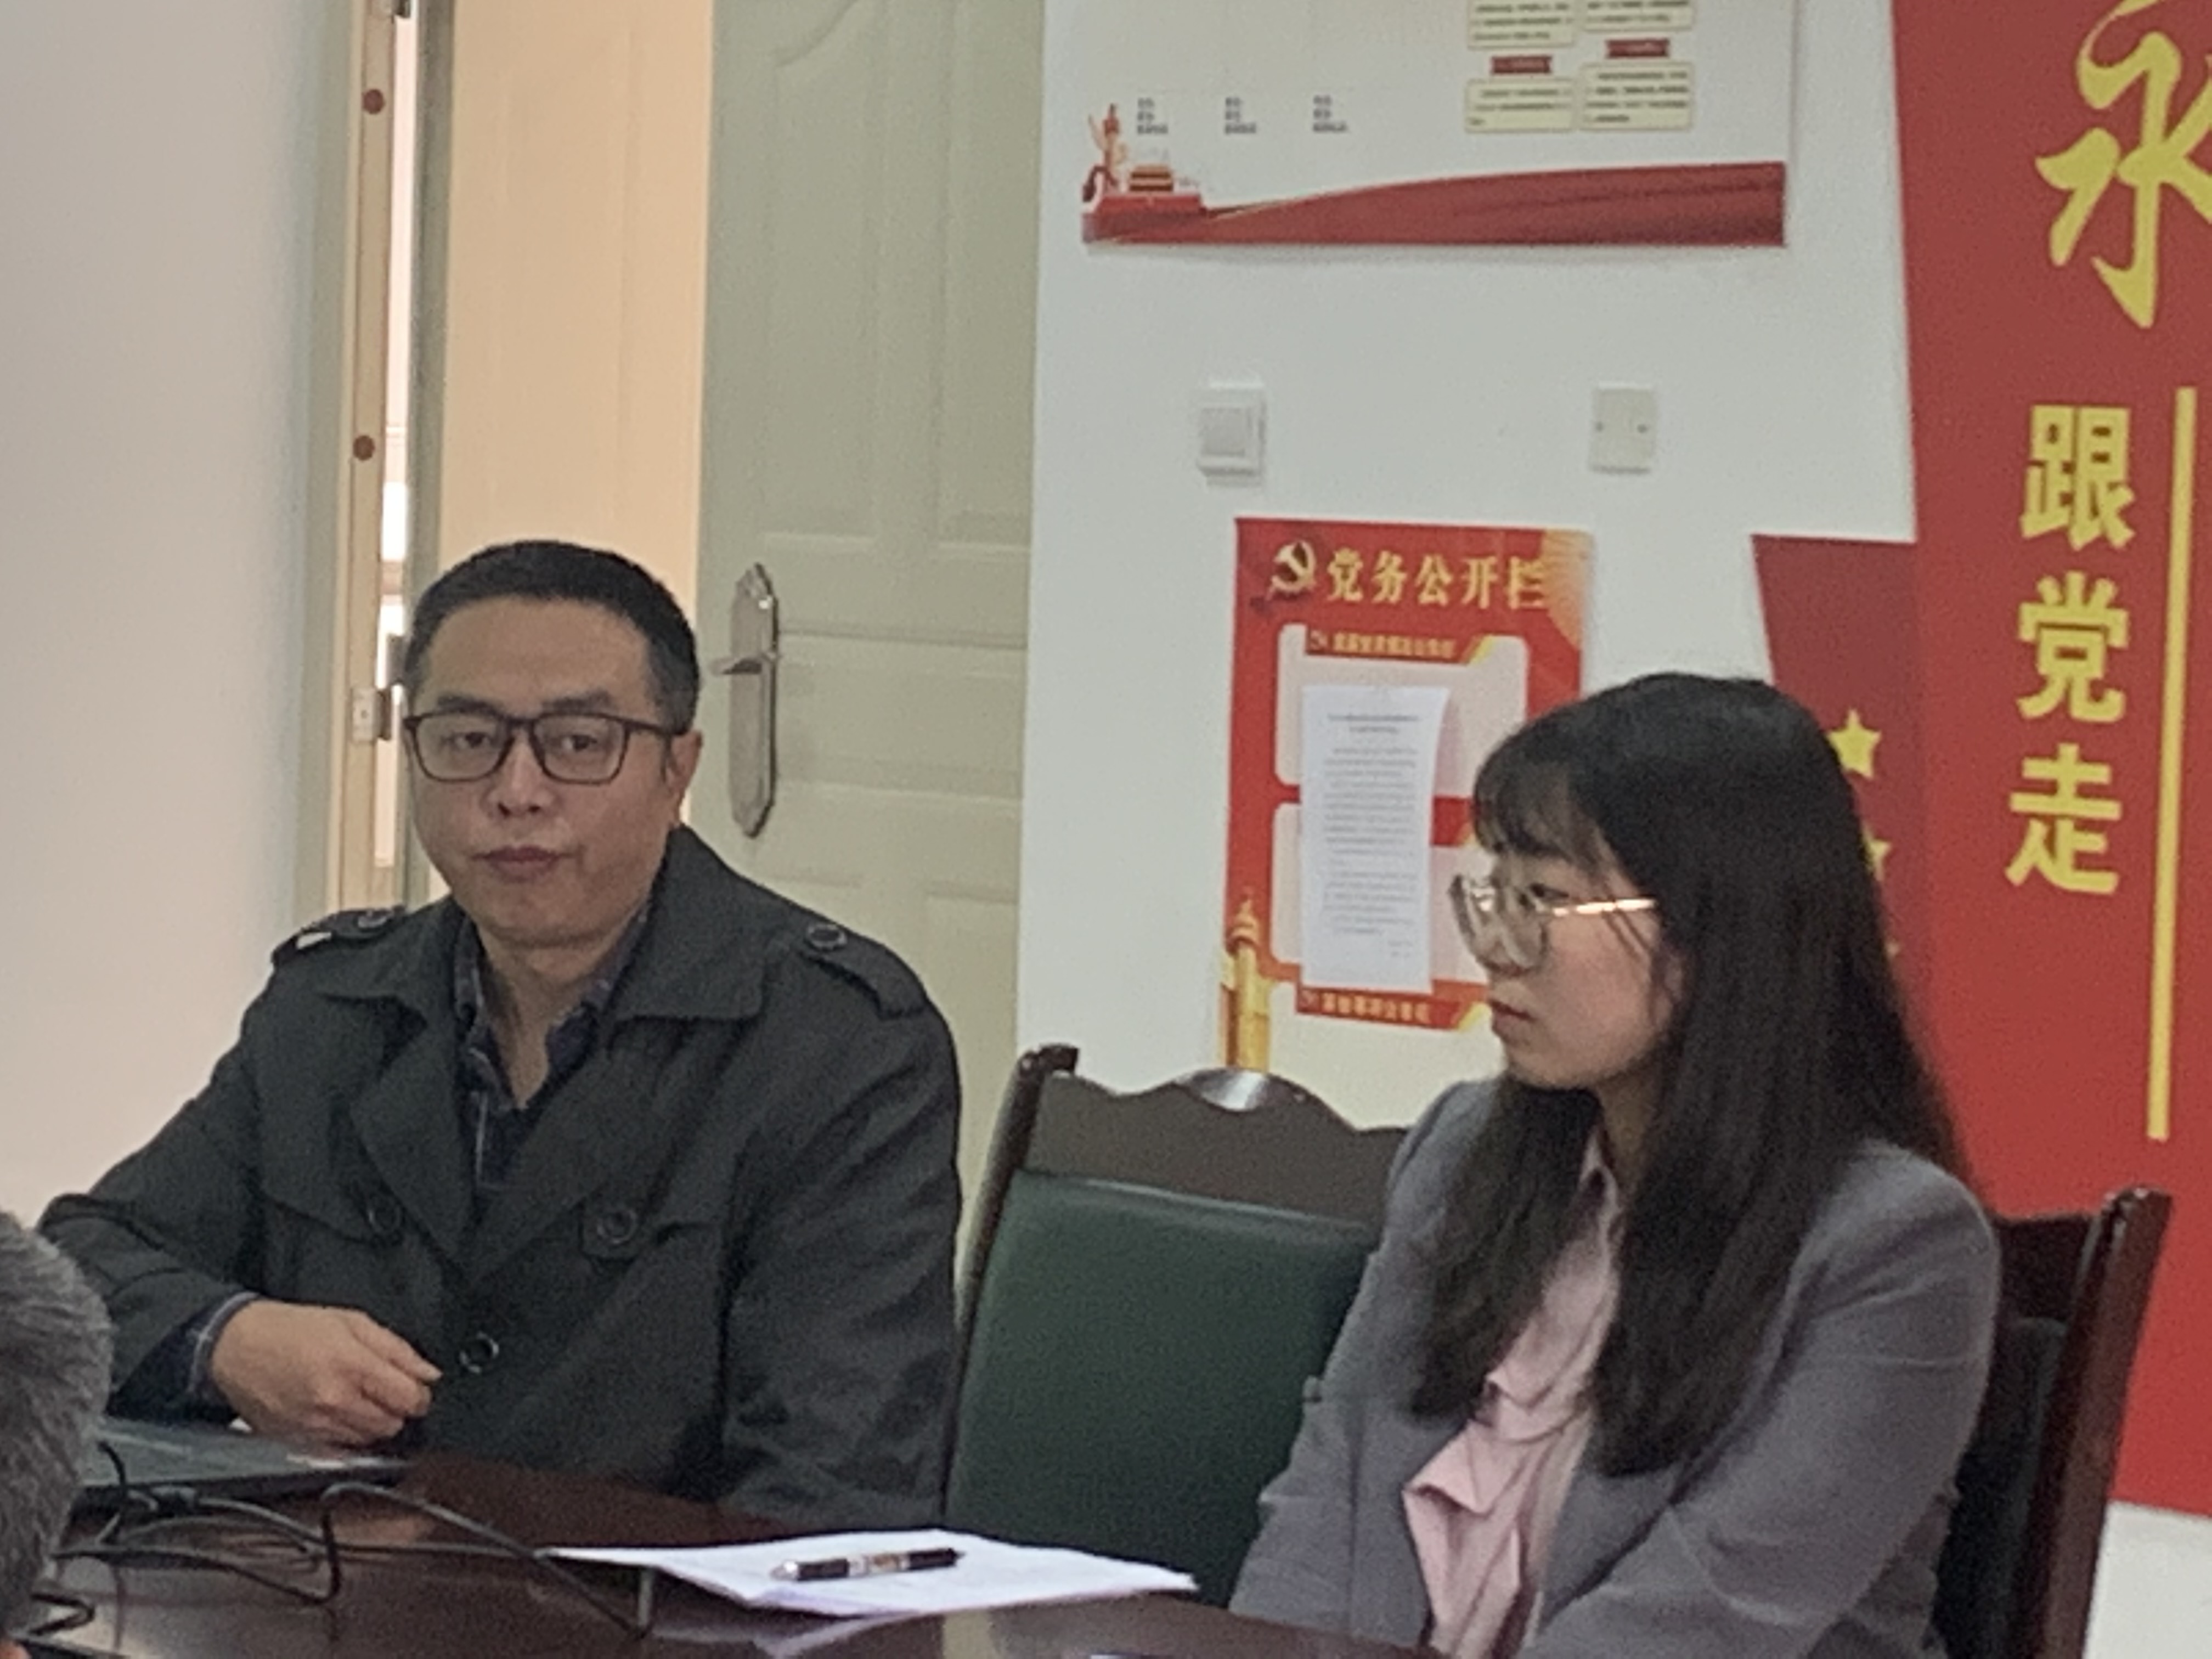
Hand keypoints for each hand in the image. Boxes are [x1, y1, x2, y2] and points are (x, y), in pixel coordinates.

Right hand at [208, 1300, 440, 1447]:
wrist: (234, 1347)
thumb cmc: (289, 1329)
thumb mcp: (351, 1321)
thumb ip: (396, 1349)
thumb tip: (428, 1373)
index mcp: (351, 1366)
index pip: (408, 1399)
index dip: (420, 1394)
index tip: (417, 1386)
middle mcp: (334, 1401)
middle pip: (393, 1424)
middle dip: (397, 1408)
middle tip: (384, 1388)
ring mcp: (314, 1426)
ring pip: (369, 1440)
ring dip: (373, 1422)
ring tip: (356, 1396)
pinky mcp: (298, 1442)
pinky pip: (341, 1449)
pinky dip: (348, 1434)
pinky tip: (337, 1412)